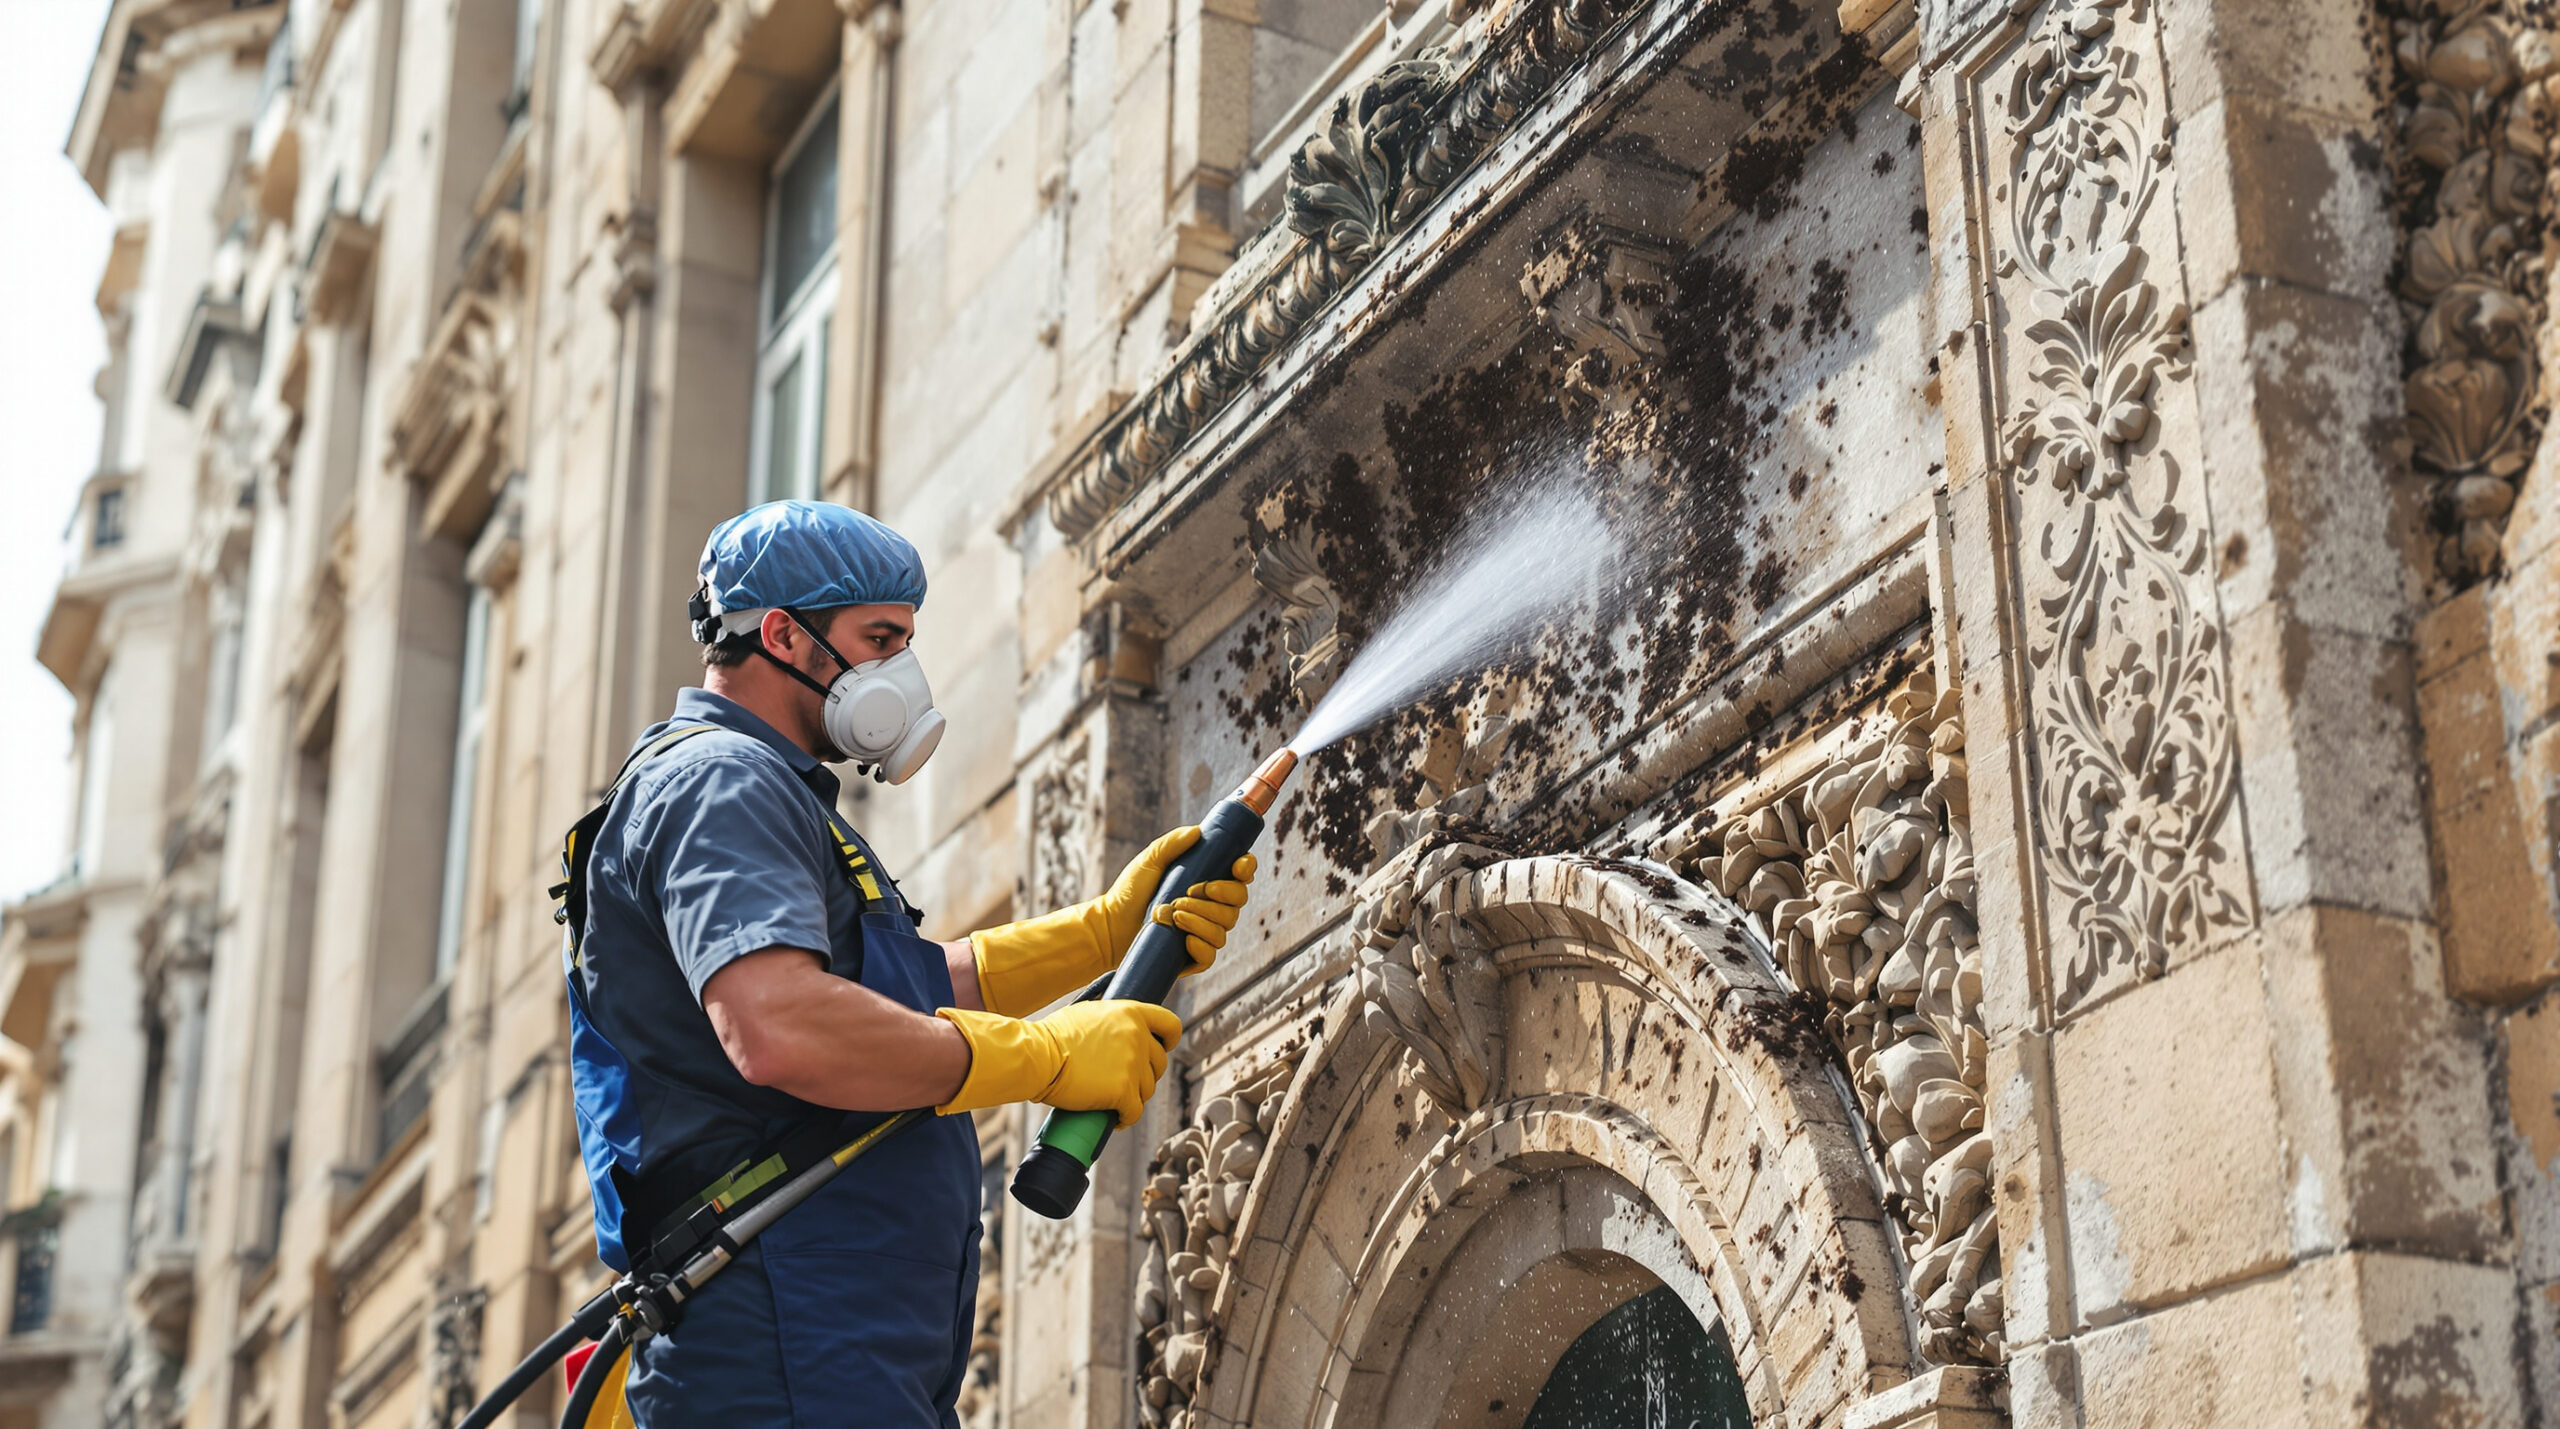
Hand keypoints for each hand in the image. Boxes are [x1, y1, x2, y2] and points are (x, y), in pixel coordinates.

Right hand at [1036, 999, 1183, 1127]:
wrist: (1037, 1055)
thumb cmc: (1051, 1036)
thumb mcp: (1089, 1013)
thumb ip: (1112, 1021)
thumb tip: (1117, 1032)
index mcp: (1130, 1012)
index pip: (1170, 1025)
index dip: (1168, 1040)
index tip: (1163, 1049)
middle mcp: (1137, 1036)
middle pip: (1159, 1063)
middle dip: (1145, 1075)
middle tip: (1126, 1083)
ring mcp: (1132, 1064)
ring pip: (1147, 1090)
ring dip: (1133, 1098)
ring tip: (1114, 1102)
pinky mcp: (1123, 1091)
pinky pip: (1134, 1112)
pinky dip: (1125, 1119)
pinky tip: (1115, 1120)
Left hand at [1109, 827, 1258, 975]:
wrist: (1109, 924)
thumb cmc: (1130, 891)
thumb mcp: (1149, 861)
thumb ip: (1171, 844)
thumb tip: (1197, 832)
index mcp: (1208, 881)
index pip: (1241, 875)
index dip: (1246, 869)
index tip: (1236, 867)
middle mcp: (1212, 907)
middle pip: (1238, 901)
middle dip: (1219, 894)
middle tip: (1189, 891)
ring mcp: (1204, 932)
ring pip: (1224, 928)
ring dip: (1201, 919)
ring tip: (1172, 912)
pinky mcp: (1193, 956)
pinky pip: (1211, 955)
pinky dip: (1200, 946)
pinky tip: (1184, 940)